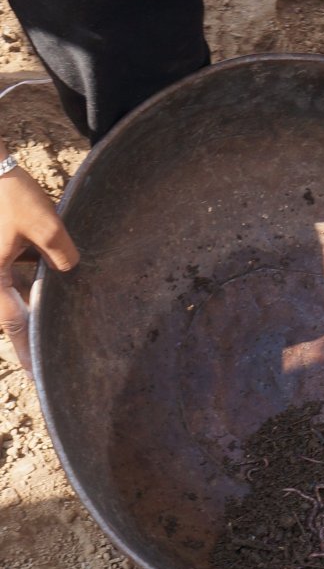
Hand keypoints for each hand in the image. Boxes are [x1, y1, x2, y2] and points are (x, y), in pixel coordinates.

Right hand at [0, 166, 78, 369]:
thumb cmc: (8, 193)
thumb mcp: (43, 223)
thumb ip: (61, 253)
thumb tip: (70, 270)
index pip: (15, 325)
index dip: (28, 350)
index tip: (38, 375)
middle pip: (9, 317)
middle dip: (26, 338)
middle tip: (41, 364)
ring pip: (8, 297)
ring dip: (24, 311)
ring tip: (46, 331)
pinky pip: (8, 278)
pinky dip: (21, 287)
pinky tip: (40, 282)